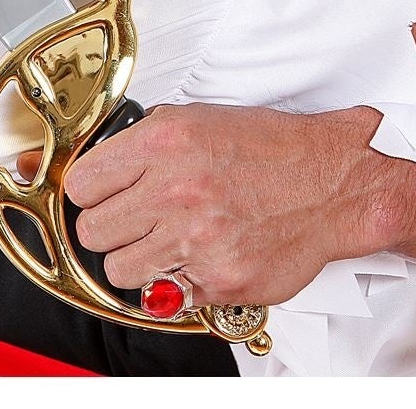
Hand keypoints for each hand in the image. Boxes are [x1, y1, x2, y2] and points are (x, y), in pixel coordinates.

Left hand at [59, 104, 382, 306]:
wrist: (333, 183)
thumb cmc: (275, 150)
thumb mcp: (202, 119)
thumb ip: (149, 143)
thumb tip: (106, 167)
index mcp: (166, 141)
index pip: (83, 182)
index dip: (90, 192)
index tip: (100, 196)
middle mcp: (175, 188)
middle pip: (92, 230)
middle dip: (108, 228)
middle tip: (132, 222)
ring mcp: (195, 238)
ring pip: (119, 270)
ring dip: (137, 260)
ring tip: (164, 243)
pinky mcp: (216, 279)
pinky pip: (164, 296)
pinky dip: (176, 283)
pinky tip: (197, 258)